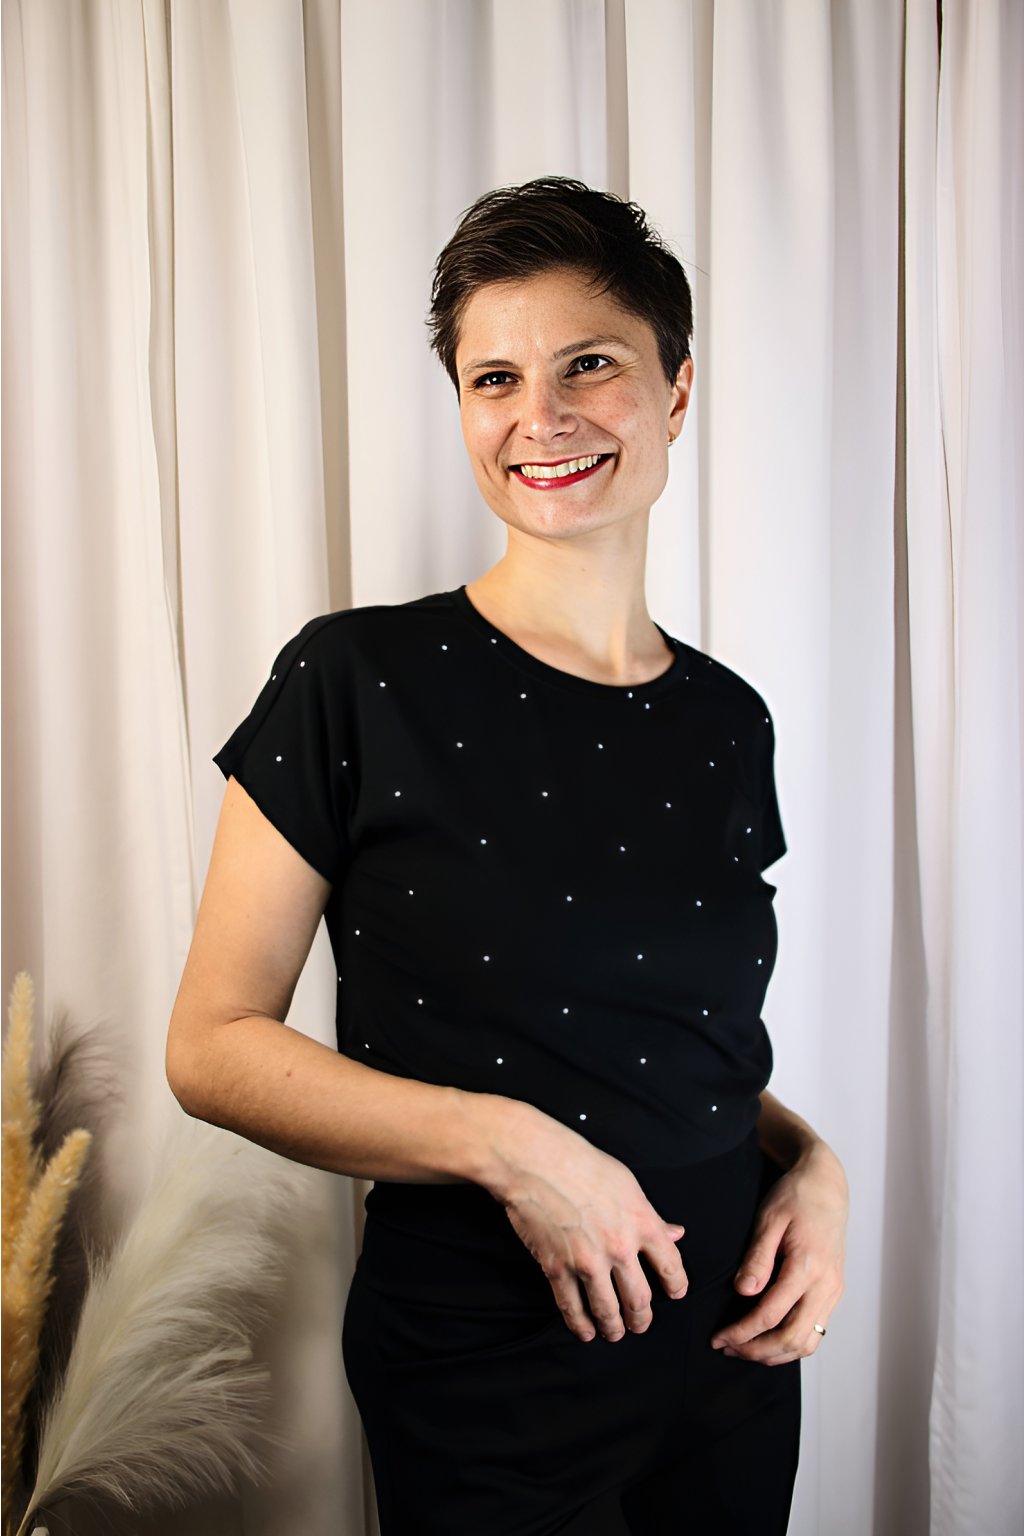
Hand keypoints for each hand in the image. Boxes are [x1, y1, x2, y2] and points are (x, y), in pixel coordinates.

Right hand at [491, 1105, 687, 1343]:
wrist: (536, 1162)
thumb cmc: (582, 1163)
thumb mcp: (627, 1183)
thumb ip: (651, 1215)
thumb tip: (675, 1233)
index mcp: (642, 1223)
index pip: (671, 1267)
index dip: (677, 1286)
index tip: (676, 1293)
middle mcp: (620, 1247)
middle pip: (640, 1299)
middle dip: (642, 1318)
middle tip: (640, 1323)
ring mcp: (588, 1261)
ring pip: (608, 1311)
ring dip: (614, 1328)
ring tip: (615, 1333)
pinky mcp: (557, 1268)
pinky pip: (572, 1307)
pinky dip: (580, 1325)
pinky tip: (586, 1331)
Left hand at [710, 1138, 847, 1364]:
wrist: (827, 1185)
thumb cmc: (796, 1196)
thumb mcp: (770, 1219)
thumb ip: (758, 1258)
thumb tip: (743, 1292)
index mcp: (808, 1266)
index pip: (771, 1314)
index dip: (742, 1332)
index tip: (718, 1338)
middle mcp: (826, 1285)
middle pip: (792, 1338)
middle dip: (757, 1350)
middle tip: (728, 1348)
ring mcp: (834, 1290)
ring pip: (808, 1342)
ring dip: (776, 1353)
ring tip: (745, 1349)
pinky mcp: (834, 1291)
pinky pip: (816, 1330)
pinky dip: (792, 1344)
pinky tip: (770, 1340)